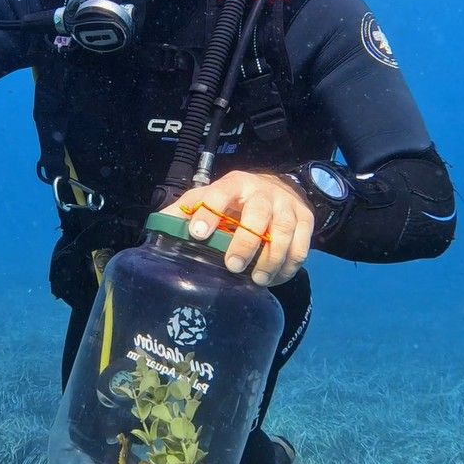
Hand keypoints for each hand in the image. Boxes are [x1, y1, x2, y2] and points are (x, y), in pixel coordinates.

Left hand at [160, 171, 314, 286]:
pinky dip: (289, 266)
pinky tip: (275, 278)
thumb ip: (186, 209)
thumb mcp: (211, 196)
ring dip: (271, 258)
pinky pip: (302, 245)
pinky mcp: (305, 220)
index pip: (221, 193)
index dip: (209, 212)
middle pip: (257, 213)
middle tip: (232, 266)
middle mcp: (263, 191)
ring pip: (283, 231)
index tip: (197, 234)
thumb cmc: (236, 199)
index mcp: (235, 183)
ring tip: (258, 280)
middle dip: (245, 241)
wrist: (280, 187)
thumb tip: (157, 226)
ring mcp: (287, 205)